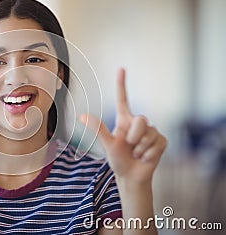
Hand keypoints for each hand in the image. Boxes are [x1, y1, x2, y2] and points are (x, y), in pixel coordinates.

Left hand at [80, 68, 166, 183]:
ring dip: (140, 148)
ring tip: (136, 153)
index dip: (122, 84)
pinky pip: (157, 144)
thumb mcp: (108, 145)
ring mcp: (151, 132)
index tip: (121, 68)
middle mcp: (138, 123)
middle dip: (134, 137)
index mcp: (124, 120)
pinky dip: (149, 154)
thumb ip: (98, 130)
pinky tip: (145, 157)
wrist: (132, 176)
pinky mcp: (161, 141)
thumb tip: (82, 116)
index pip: (123, 99)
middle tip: (129, 147)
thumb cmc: (118, 159)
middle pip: (141, 120)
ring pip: (149, 134)